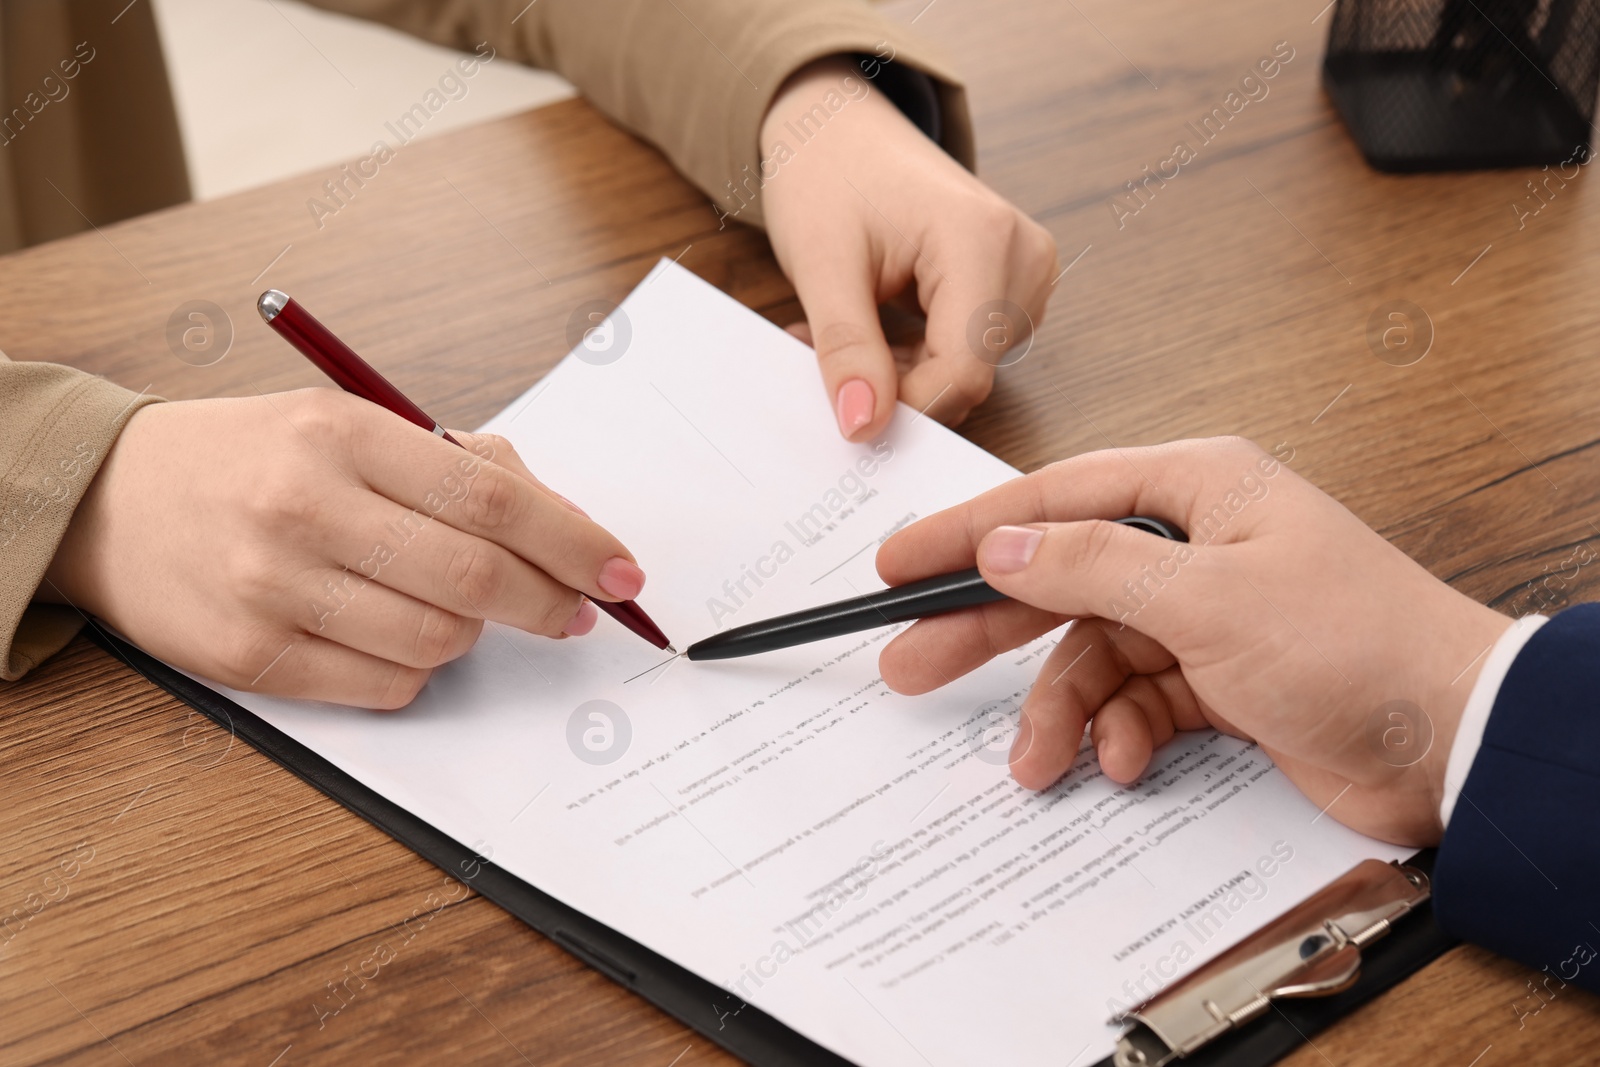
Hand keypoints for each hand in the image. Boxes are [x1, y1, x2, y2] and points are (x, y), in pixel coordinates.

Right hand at [42, 390, 647, 707]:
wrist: (113, 500)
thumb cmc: (256, 458)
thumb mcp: (350, 425)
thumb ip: (457, 465)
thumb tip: (561, 523)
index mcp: (343, 434)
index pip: (494, 496)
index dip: (574, 540)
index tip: (620, 570)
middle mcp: (305, 507)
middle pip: (476, 578)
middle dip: (550, 602)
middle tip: (577, 610)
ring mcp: (273, 588)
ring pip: (439, 641)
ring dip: (475, 633)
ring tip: (456, 606)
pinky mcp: (249, 658)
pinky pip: (386, 685)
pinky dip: (417, 667)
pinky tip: (398, 634)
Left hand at [758, 58, 1057, 440]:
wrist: (838, 126)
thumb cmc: (828, 173)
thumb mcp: (822, 265)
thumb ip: (847, 350)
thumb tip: (864, 426)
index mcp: (982, 238)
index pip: (963, 372)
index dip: (905, 406)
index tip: (844, 405)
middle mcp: (1023, 252)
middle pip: (970, 375)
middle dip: (897, 384)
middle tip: (826, 347)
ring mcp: (1028, 267)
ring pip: (970, 370)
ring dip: (906, 371)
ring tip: (852, 326)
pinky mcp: (1017, 280)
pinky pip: (973, 351)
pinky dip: (922, 355)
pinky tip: (882, 326)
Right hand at [874, 437, 1512, 844]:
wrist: (1455, 744)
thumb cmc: (1357, 645)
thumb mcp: (1208, 597)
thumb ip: (1092, 566)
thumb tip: (1003, 544)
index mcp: (1197, 489)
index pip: (1055, 498)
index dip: (968, 531)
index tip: (897, 563)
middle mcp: (1194, 543)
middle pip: (1059, 577)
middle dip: (988, 628)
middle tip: (912, 663)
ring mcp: (1204, 613)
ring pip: (1093, 654)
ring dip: (1064, 710)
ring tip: (1038, 762)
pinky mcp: (1217, 679)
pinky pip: (1135, 700)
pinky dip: (1120, 733)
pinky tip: (1122, 759)